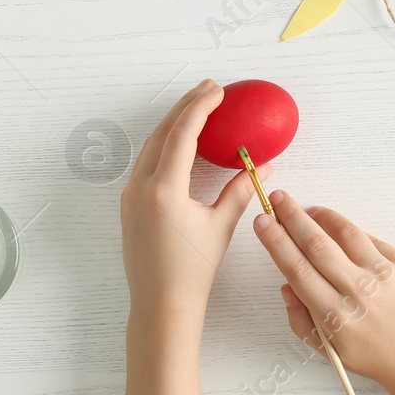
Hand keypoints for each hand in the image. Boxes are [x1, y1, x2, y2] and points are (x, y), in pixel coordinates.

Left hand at [120, 80, 270, 318]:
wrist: (160, 305)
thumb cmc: (193, 270)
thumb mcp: (220, 226)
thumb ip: (241, 189)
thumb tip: (265, 166)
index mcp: (164, 188)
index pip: (183, 134)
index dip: (201, 107)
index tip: (217, 90)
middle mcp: (141, 186)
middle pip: (163, 132)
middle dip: (186, 106)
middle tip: (209, 89)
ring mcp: (130, 195)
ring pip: (150, 145)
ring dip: (173, 123)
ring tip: (196, 107)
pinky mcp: (129, 204)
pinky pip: (145, 162)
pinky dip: (164, 144)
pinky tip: (180, 142)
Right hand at [252, 189, 394, 394]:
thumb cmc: (376, 357)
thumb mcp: (330, 351)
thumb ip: (301, 320)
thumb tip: (286, 285)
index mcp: (336, 317)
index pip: (296, 269)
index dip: (276, 242)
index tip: (262, 222)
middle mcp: (358, 292)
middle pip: (316, 244)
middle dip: (291, 218)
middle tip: (276, 199)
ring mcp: (383, 276)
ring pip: (345, 234)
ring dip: (320, 216)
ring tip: (305, 208)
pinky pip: (370, 240)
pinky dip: (349, 230)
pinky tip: (335, 225)